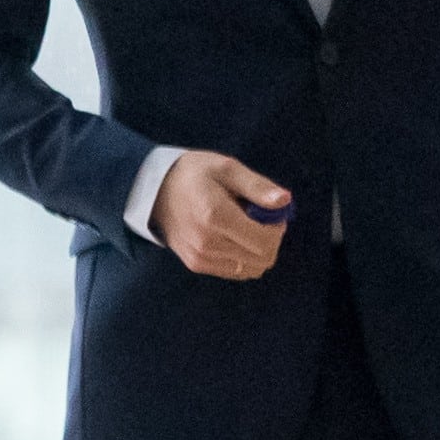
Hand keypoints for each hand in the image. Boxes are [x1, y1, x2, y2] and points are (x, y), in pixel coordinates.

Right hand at [152, 150, 293, 280]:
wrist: (155, 191)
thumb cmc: (195, 174)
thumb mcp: (227, 168)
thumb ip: (257, 186)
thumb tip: (284, 201)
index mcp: (215, 215)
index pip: (265, 241)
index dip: (277, 228)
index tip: (271, 212)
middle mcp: (207, 241)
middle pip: (262, 259)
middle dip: (271, 240)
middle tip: (260, 219)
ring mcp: (200, 256)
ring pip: (251, 269)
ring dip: (257, 251)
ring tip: (245, 228)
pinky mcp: (197, 264)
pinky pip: (235, 272)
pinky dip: (243, 258)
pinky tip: (233, 238)